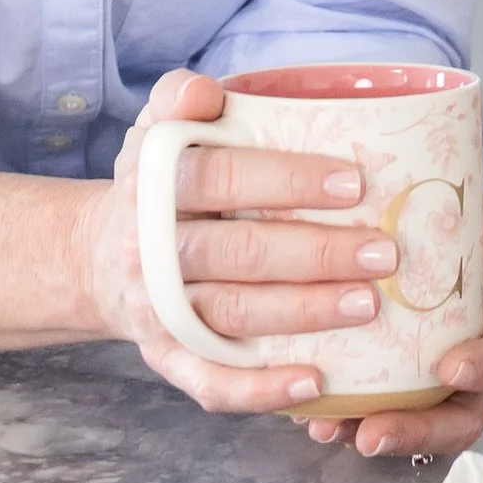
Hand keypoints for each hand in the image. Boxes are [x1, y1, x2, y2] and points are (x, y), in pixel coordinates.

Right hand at [80, 76, 482, 457]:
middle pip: (239, 252)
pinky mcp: (167, 359)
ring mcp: (159, 311)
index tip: (354, 183)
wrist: (97, 259)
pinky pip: (211, 383)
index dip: (286, 180)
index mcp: (152, 186)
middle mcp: (150, 252)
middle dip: (317, 253)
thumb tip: (206, 92)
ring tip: (370, 305)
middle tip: (384, 253)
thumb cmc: (153, 186)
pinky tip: (315, 385)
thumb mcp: (152, 131)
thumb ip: (177, 96)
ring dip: (306, 313)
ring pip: (237, 315)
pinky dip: (261, 390)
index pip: (221, 178)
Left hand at [300, 201, 482, 461]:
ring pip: (414, 431)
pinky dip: (343, 424)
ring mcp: (426, 390)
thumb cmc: (438, 232)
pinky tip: (315, 419)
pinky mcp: (386, 397)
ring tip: (332, 430)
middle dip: (421, 432)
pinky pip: (368, 423)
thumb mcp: (467, 216)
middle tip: (375, 432)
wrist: (383, 236)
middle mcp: (469, 369)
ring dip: (376, 436)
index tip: (450, 368)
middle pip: (463, 419)